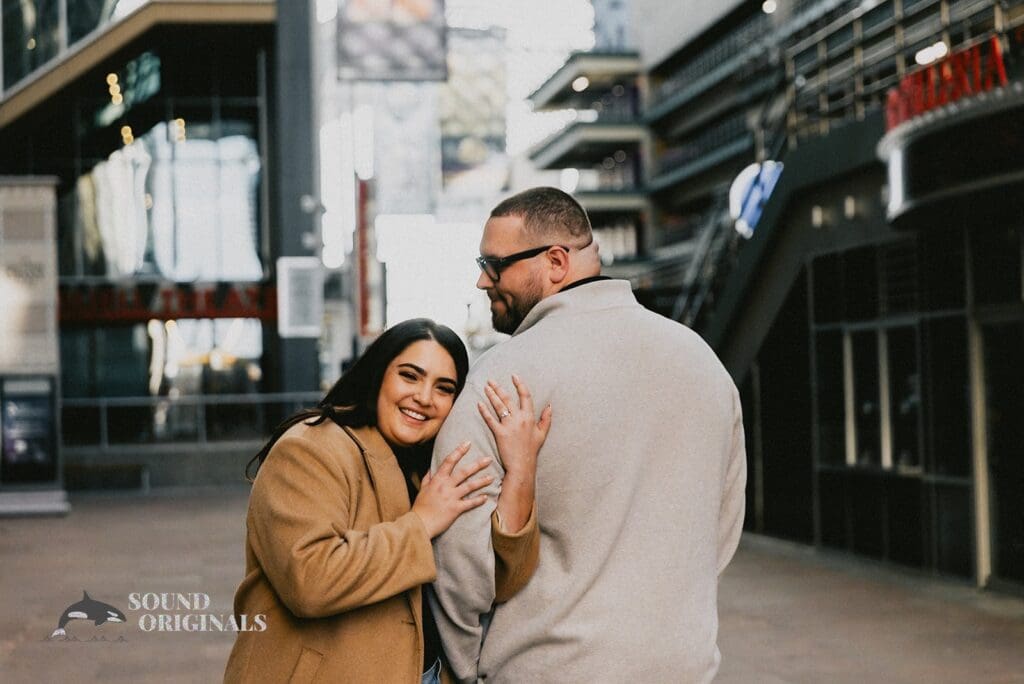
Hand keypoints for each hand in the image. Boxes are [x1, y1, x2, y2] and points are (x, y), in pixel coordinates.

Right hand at [412, 442, 492, 538]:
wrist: (419, 524)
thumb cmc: (420, 507)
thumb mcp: (422, 489)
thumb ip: (428, 478)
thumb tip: (431, 468)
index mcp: (437, 479)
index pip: (449, 461)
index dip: (459, 451)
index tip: (468, 443)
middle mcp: (445, 486)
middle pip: (464, 472)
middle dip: (478, 464)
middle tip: (488, 458)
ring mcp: (451, 497)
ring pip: (470, 486)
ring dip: (482, 481)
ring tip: (492, 477)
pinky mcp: (455, 509)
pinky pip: (470, 503)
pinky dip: (479, 500)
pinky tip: (486, 497)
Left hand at [479, 375, 551, 532]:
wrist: (522, 465)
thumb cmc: (531, 450)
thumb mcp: (542, 434)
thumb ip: (546, 419)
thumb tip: (549, 405)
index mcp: (529, 417)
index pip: (525, 396)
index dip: (519, 385)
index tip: (514, 376)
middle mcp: (519, 419)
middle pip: (508, 398)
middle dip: (498, 388)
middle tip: (490, 380)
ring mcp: (509, 426)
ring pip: (498, 406)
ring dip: (491, 395)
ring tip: (485, 387)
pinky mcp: (499, 433)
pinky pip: (490, 419)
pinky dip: (484, 411)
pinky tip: (479, 404)